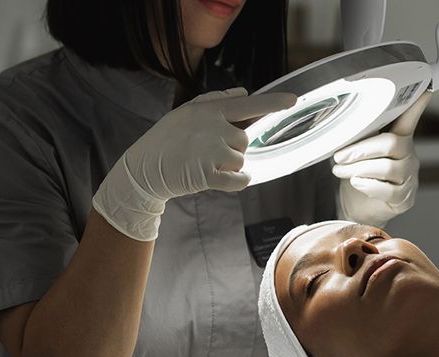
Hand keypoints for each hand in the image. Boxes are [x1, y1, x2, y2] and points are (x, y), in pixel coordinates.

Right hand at [93, 87, 296, 240]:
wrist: (144, 169)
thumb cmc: (167, 139)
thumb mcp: (187, 112)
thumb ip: (217, 100)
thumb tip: (244, 92)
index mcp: (209, 110)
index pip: (248, 105)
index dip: (273, 103)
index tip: (293, 100)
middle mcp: (213, 128)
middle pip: (244, 140)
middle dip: (232, 147)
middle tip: (206, 151)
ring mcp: (212, 151)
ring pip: (240, 160)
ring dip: (229, 166)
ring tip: (203, 163)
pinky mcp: (209, 174)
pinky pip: (238, 179)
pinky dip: (236, 181)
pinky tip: (220, 179)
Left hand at [333, 91, 431, 226]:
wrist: (358, 208)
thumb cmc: (359, 176)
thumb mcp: (356, 153)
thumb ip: (357, 138)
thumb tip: (342, 126)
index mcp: (398, 139)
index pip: (408, 119)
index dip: (416, 106)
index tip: (424, 91)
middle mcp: (407, 156)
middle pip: (391, 143)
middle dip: (361, 149)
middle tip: (339, 156)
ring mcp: (408, 177)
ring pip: (387, 167)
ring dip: (358, 168)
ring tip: (340, 171)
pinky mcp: (404, 198)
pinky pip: (388, 190)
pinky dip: (368, 185)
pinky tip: (356, 183)